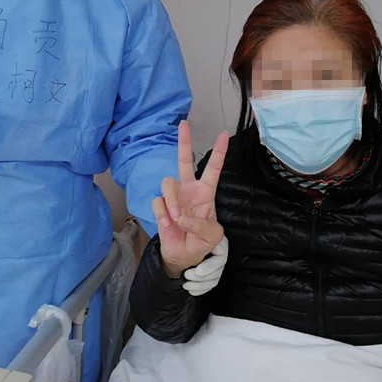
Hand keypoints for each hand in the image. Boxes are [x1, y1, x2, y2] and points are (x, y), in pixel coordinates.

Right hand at [151, 121, 228, 278]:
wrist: (183, 256)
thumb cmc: (201, 242)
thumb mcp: (212, 236)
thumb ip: (200, 225)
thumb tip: (181, 216)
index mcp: (206, 192)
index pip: (213, 168)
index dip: (219, 152)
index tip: (223, 135)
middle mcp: (188, 189)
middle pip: (184, 160)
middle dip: (184, 142)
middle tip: (184, 125)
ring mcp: (173, 196)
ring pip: (168, 183)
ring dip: (172, 201)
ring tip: (177, 219)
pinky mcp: (160, 206)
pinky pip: (158, 202)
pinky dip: (163, 214)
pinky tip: (169, 223)